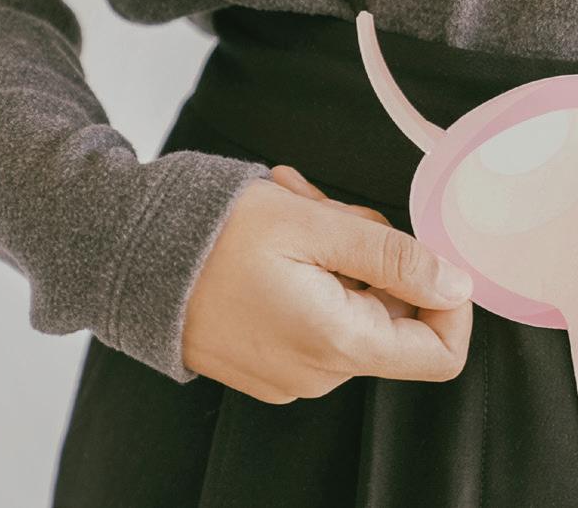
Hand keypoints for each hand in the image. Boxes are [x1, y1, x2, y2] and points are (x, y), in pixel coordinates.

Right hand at [180, 165, 475, 402]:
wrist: (121, 255)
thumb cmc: (210, 234)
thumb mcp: (312, 225)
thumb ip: (394, 256)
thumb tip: (457, 284)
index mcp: (337, 343)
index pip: (441, 353)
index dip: (449, 302)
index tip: (423, 250)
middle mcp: (316, 375)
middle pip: (390, 318)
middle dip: (370, 254)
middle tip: (321, 201)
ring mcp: (287, 376)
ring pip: (350, 311)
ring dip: (333, 255)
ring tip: (286, 205)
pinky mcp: (263, 367)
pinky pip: (313, 323)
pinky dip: (306, 277)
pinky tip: (270, 238)